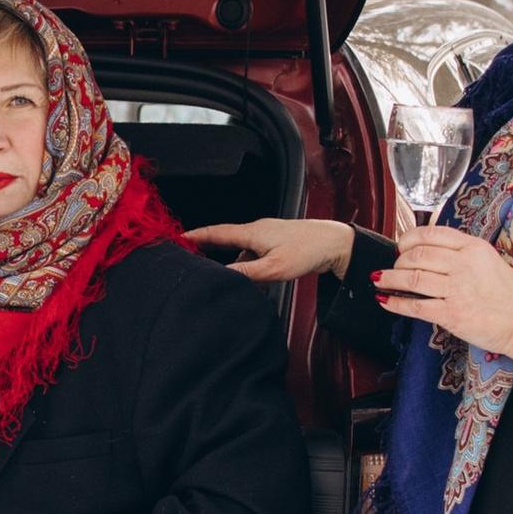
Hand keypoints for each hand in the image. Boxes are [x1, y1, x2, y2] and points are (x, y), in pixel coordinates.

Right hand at [188, 216, 354, 285]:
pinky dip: (250, 267)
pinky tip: (256, 283)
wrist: (335, 243)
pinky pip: (255, 254)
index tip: (177, 238)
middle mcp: (257, 230)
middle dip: (208, 249)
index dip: (195, 236)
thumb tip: (222, 277)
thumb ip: (246, 273)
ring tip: (230, 281)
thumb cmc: (308, 251)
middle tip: (191, 257)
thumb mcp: (274, 268)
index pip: (216, 233)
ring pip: (242, 251)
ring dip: (235, 265)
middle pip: (225, 240)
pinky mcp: (277, 242)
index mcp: (252, 232)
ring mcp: (267, 235)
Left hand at [371, 221, 512, 363]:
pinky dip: (396, 303)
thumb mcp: (486, 259)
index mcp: (473, 247)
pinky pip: (416, 306)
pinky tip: (386, 301)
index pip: (431, 234)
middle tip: (392, 267)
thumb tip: (424, 251)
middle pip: (417, 255)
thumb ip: (459, 252)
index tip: (400, 247)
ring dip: (390, 279)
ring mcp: (457, 290)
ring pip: (412, 278)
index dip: (408, 239)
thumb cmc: (506, 292)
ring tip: (380, 280)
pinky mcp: (452, 314)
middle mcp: (463, 265)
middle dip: (398, 261)